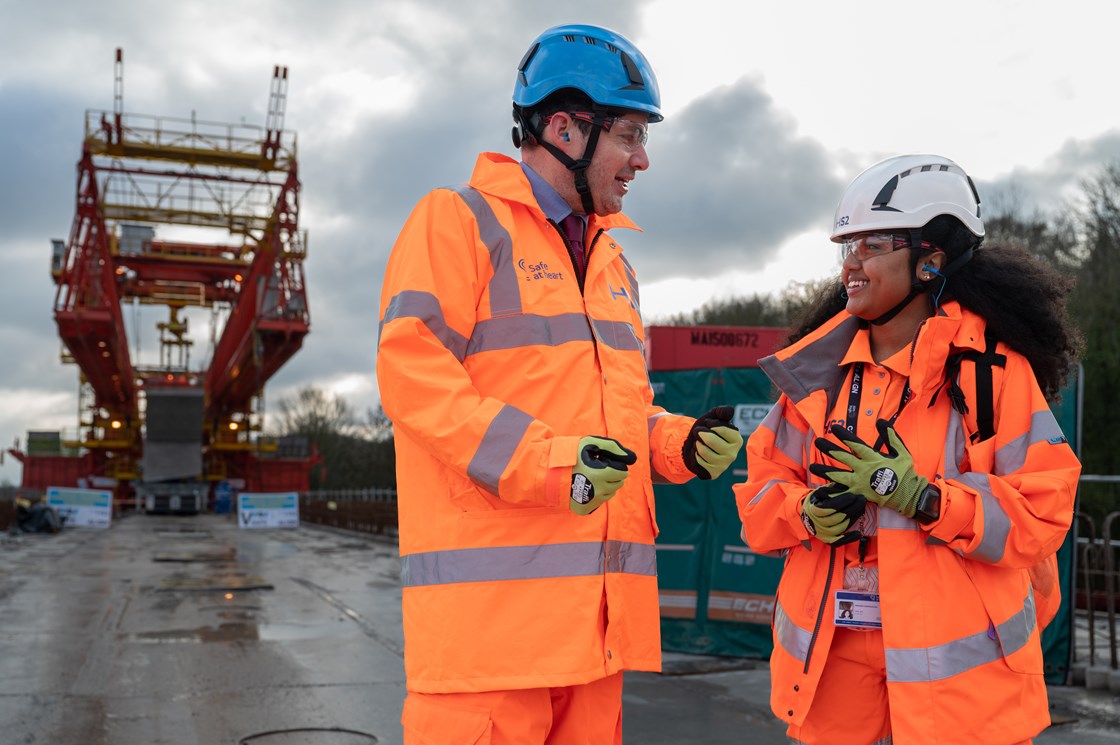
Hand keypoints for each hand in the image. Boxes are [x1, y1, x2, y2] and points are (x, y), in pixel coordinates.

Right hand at [570, 436, 637, 514]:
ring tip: (591, 478)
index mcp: (600, 474)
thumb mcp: (589, 444)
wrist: (549, 474)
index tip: (605, 463)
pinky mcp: (585, 509)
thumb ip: (612, 447)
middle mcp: (598, 491)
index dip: (616, 466)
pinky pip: (600, 502)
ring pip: (610, 493)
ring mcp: (591, 502)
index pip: (623, 473)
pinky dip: (597, 494)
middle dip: (612, 476)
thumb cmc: (570, 456)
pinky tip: (586, 487)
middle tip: (598, 470)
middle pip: (618, 484)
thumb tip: (632, 457)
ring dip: (605, 485)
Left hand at [683, 406, 743, 479]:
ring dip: (697, 443)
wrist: (697, 446)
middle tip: (699, 432)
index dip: (710, 424)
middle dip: (700, 433)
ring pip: (703, 450)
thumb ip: (722, 411)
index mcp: (737, 440)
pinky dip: (694, 454)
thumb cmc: (708, 430)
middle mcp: (733, 454)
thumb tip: (730, 411)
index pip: (721, 428)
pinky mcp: (714, 473)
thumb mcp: (714, 418)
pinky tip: (699, 453)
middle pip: (710, 439)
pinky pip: (698, 460)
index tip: (708, 425)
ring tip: (700, 443)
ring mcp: (724, 465)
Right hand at [801, 484, 865, 544]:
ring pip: (840, 528)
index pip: (830, 507)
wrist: (808, 515)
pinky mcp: (827, 540)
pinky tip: (858, 533)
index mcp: (814, 510)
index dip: (842, 501)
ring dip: (853, 518)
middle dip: (852, 508)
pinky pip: (839, 541)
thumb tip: (846, 485)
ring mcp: (822, 533)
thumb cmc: (818, 501)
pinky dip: (849, 538)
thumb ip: (832, 489)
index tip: (853, 494)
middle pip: (838, 517)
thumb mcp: (820, 492)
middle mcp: (817, 523)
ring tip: (862, 509)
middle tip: (862, 499)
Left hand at [809, 419, 925, 517]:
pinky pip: (843, 494)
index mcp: (873, 459)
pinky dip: (832, 493)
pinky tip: (820, 491)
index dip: (844, 436)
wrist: (908, 495)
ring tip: (811, 467)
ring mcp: (859, 483)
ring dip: (824, 471)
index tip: (834, 428)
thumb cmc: (905, 473)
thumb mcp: (902, 452)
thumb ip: (891, 436)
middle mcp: (863, 470)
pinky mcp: (858, 494)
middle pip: (843, 458)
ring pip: (838, 476)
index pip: (855, 444)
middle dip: (829, 449)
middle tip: (817, 441)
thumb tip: (880, 421)